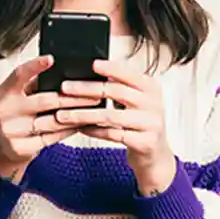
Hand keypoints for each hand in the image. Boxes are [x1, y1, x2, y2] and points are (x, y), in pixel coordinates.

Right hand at [0, 55, 100, 183]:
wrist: (4, 147)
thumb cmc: (18, 115)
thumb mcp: (20, 97)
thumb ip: (36, 85)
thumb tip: (65, 70)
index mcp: (4, 93)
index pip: (19, 75)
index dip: (34, 66)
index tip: (51, 59)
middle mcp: (5, 110)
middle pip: (44, 100)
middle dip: (72, 97)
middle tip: (93, 92)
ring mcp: (12, 130)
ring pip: (52, 121)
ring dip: (75, 114)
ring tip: (93, 108)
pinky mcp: (21, 147)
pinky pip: (52, 137)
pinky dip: (69, 130)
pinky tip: (80, 123)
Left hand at [55, 59, 176, 194]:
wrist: (155, 154)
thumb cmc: (140, 123)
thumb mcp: (136, 101)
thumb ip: (120, 86)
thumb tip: (94, 70)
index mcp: (151, 88)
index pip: (129, 74)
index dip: (110, 68)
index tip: (91, 64)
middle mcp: (153, 103)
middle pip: (116, 92)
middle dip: (87, 89)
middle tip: (65, 89)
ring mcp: (150, 124)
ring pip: (110, 116)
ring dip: (83, 114)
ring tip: (64, 114)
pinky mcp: (144, 142)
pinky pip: (112, 135)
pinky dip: (94, 131)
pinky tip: (80, 128)